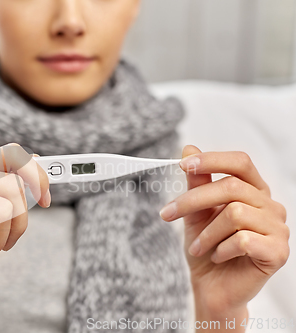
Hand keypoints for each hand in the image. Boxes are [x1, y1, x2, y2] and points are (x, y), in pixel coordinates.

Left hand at [159, 145, 288, 323]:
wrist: (212, 287)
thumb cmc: (206, 248)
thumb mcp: (195, 212)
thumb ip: (196, 183)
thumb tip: (189, 148)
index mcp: (253, 191)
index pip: (240, 162)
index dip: (212, 159)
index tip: (183, 165)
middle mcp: (270, 206)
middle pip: (231, 187)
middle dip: (192, 201)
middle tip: (167, 214)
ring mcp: (278, 229)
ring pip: (235, 213)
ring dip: (207, 232)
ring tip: (198, 246)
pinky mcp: (278, 252)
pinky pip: (243, 240)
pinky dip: (221, 248)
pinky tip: (217, 256)